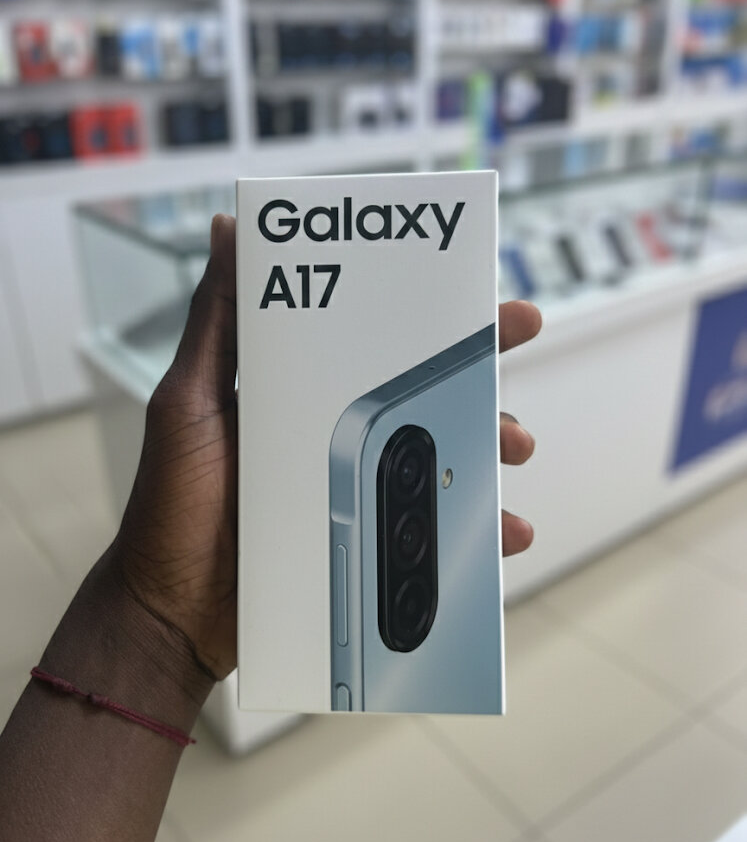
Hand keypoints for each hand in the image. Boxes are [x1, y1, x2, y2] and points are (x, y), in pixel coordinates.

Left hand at [108, 218, 541, 681]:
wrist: (172, 609)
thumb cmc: (171, 502)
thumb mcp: (187, 402)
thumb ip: (213, 323)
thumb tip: (229, 232)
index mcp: (299, 390)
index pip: (372, 338)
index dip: (424, 314)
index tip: (475, 295)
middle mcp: (332, 430)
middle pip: (418, 391)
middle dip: (476, 372)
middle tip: (517, 350)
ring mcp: (351, 485)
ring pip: (435, 454)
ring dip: (484, 446)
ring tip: (513, 448)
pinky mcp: (363, 538)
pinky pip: (429, 525)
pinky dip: (473, 528)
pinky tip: (503, 530)